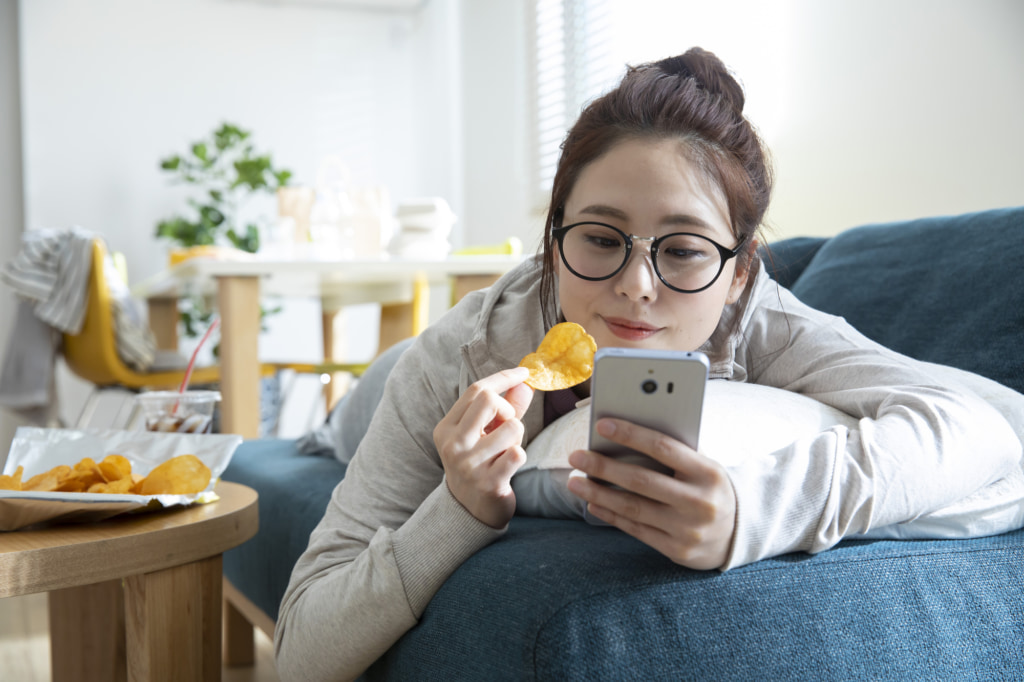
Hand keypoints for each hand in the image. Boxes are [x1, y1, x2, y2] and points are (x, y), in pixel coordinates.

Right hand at [434, 367, 534, 528]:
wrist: (470, 510)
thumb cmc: (480, 462)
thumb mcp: (485, 432)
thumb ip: (506, 406)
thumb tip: (525, 383)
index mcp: (446, 427)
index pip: (476, 389)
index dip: (504, 377)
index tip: (525, 372)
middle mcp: (453, 444)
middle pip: (489, 400)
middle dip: (508, 409)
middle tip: (506, 425)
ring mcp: (469, 465)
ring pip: (511, 427)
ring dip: (517, 436)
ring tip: (506, 450)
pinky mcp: (488, 483)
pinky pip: (518, 453)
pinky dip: (519, 455)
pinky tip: (508, 466)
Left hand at [567, 418, 735, 569]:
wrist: (739, 534)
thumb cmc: (710, 489)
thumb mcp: (704, 468)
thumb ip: (674, 455)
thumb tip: (624, 437)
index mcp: (708, 473)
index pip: (663, 447)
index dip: (631, 434)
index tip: (602, 425)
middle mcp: (699, 502)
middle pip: (641, 480)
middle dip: (603, 466)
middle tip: (576, 456)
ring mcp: (688, 529)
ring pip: (633, 508)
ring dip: (598, 493)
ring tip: (574, 481)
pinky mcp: (677, 550)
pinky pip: (636, 529)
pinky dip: (611, 514)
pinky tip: (593, 503)